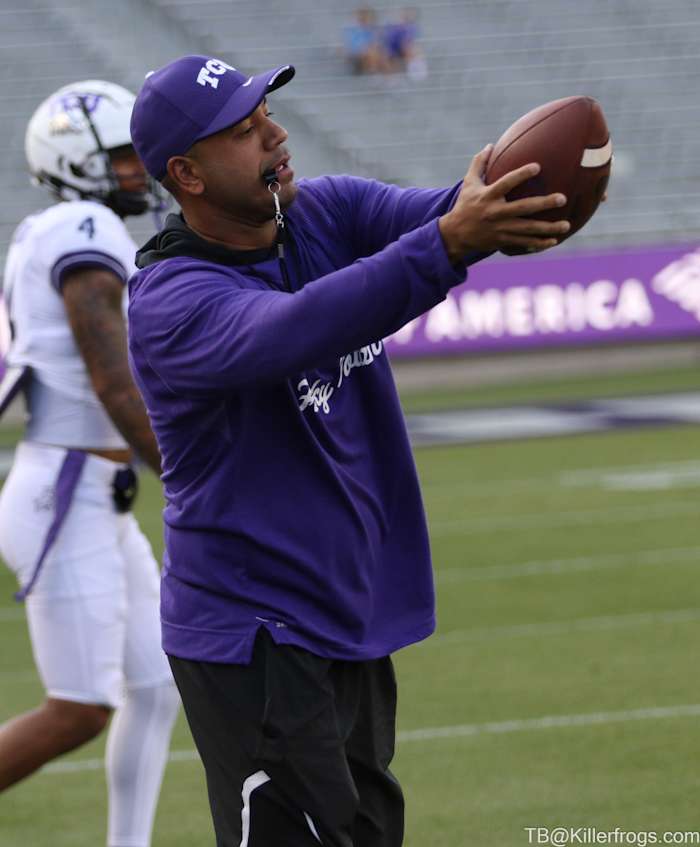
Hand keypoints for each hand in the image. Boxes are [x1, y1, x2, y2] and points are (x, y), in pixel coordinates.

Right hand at [438, 145, 570, 262]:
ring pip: (527, 229)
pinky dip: (539, 243)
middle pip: (523, 208)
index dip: (521, 175)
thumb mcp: (468, 184)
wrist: (455, 235)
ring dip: (547, 228)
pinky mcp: (503, 241)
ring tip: (566, 225)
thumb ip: (479, 164)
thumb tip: (490, 145)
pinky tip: (554, 241)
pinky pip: (523, 243)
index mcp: (488, 196)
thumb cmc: (464, 205)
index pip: (506, 183)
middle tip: (562, 198)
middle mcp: (496, 213)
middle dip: (543, 204)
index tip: (538, 166)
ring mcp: (500, 229)